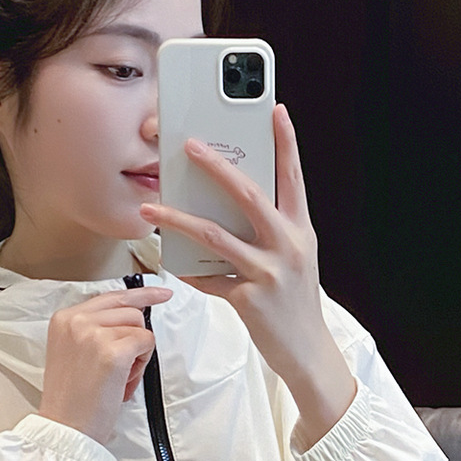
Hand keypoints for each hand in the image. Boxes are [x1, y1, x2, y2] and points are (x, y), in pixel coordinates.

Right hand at [39, 287, 168, 448]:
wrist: (66, 428)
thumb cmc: (73, 399)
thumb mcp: (72, 352)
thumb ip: (93, 329)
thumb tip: (132, 316)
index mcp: (64, 318)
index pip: (110, 297)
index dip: (140, 295)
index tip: (162, 293)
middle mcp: (76, 320)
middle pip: (130, 312)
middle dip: (134, 339)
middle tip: (120, 369)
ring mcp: (93, 334)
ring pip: (140, 327)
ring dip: (138, 354)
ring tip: (117, 377)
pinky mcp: (112, 351)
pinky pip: (146, 343)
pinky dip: (142, 365)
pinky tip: (123, 382)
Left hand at [138, 104, 355, 448]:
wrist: (308, 351)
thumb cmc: (296, 302)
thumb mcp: (294, 258)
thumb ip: (271, 230)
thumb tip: (232, 205)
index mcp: (300, 230)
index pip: (292, 177)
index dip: (285, 142)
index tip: (275, 109)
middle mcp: (288, 246)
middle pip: (248, 195)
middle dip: (216, 167)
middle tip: (190, 145)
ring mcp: (268, 273)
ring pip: (216, 236)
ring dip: (179, 220)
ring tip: (152, 209)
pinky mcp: (249, 300)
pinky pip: (209, 279)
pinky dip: (188, 271)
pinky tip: (171, 263)